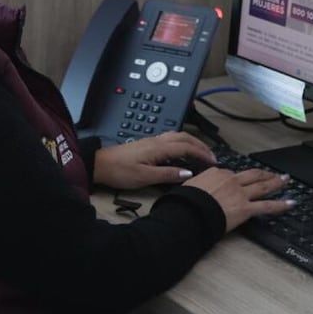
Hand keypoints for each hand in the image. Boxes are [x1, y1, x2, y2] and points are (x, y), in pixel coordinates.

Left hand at [93, 131, 217, 189]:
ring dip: (191, 142)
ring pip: (176, 136)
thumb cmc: (119, 171)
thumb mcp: (144, 177)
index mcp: (158, 148)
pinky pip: (169, 139)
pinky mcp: (146, 145)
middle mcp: (156, 141)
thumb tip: (187, 173)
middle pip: (184, 137)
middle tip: (211, 156)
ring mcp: (151, 141)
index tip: (213, 161)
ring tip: (200, 152)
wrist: (100, 164)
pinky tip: (181, 152)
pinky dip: (181, 143)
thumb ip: (167, 174)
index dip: (201, 153)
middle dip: (200, 145)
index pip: (186, 147)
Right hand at [184, 168, 293, 231]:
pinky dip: (280, 205)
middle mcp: (231, 180)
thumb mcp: (189, 185)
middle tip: (274, 173)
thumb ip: (198, 183)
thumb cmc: (186, 201)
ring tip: (285, 181)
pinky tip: (290, 203)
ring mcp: (240, 194)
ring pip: (262, 186)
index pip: (232, 173)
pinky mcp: (246, 208)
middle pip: (252, 175)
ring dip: (276, 183)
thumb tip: (196, 184)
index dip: (239, 178)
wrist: (189, 212)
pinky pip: (267, 206)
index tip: (242, 180)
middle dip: (265, 174)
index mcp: (216, 173)